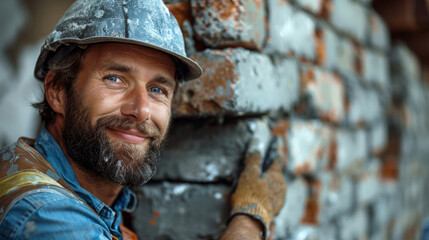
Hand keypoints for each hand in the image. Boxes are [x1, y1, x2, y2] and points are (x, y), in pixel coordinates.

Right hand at [229, 123, 286, 239]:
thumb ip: (253, 159)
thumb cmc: (250, 195)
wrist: (251, 218)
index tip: (274, 146)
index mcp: (278, 176)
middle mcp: (282, 188)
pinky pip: (271, 197)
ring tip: (256, 184)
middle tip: (259, 169)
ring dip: (267, 184)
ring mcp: (280, 200)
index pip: (276, 161)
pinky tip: (257, 196)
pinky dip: (265, 194)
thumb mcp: (249, 173)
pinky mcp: (274, 209)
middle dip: (267, 171)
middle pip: (275, 175)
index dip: (273, 154)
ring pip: (273, 187)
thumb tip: (256, 147)